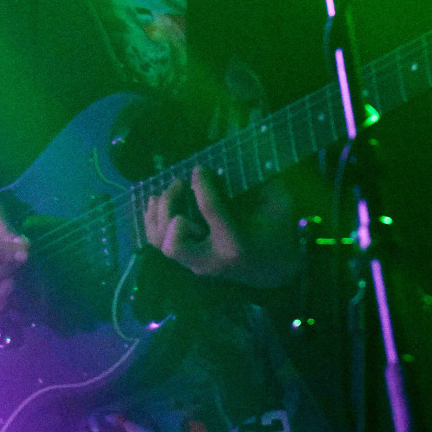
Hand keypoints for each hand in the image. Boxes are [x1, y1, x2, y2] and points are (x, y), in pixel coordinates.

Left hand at [143, 166, 302, 288]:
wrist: (275, 271)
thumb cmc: (278, 234)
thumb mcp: (279, 205)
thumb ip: (260, 183)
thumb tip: (232, 160)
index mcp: (236, 244)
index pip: (211, 211)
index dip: (202, 184)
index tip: (199, 168)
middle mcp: (211, 259)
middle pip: (174, 241)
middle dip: (170, 208)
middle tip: (180, 183)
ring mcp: (196, 265)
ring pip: (161, 243)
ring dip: (159, 213)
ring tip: (168, 189)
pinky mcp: (188, 263)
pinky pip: (158, 243)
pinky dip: (152, 221)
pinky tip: (156, 201)